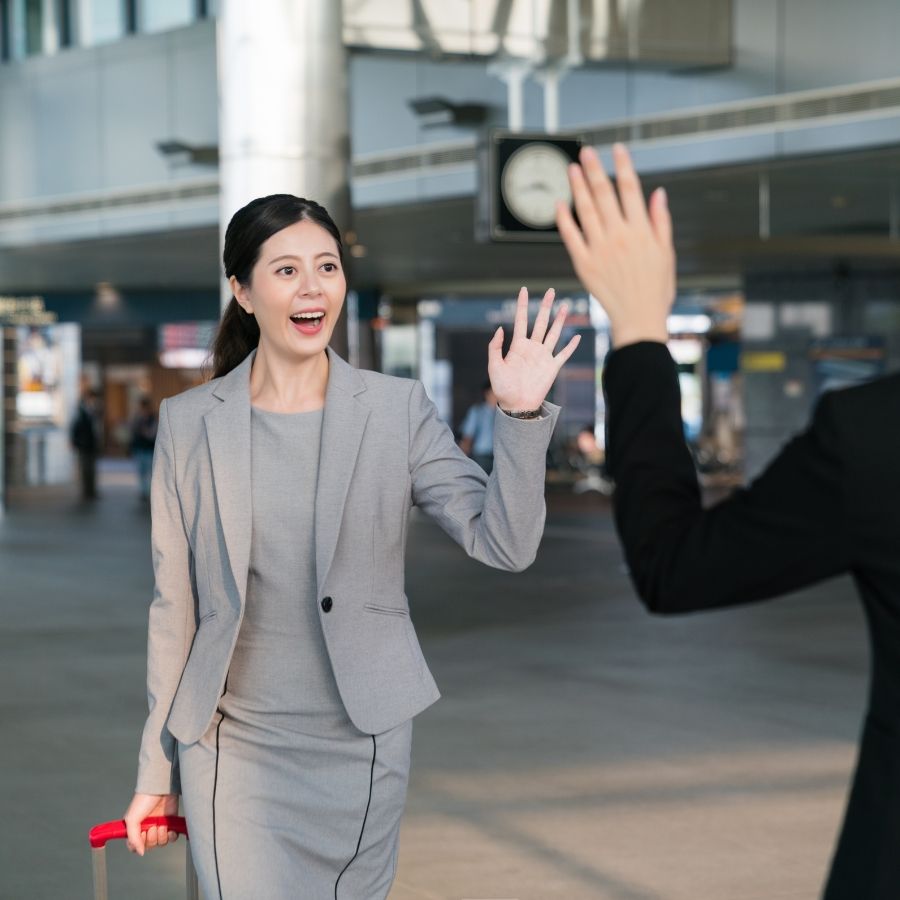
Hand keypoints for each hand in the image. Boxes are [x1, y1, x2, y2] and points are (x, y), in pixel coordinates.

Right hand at [124, 792, 179, 855]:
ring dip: (161, 835)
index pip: (135, 847)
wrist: (160, 788)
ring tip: (160, 824)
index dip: (139, 845)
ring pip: (161, 843)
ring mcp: (159, 826)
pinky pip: (172, 838)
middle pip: (150, 846)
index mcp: (135, 829)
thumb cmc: (144, 800)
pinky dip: (171, 835)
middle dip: (151, 838)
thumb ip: (133, 839)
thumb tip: (140, 852)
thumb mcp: (132, 819)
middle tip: (152, 826)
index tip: (142, 835)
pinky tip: (169, 828)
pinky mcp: (170, 823)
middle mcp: (147, 829)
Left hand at [488, 287, 580, 411]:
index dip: (522, 305)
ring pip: (553, 333)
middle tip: (550, 291)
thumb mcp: (494, 366)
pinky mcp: (552, 367)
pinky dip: (571, 346)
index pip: (520, 320)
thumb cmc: (503, 388)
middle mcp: (532, 348)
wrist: (516, 406)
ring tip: (564, 306)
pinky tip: (577, 337)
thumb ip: (495, 347)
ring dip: (559, 320)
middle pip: (540, 322)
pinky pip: (564, 354)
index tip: (523, 290)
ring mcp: (543, 357)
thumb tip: (501, 328)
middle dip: (545, 307)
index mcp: (517, 346)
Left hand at [556, 143, 674, 347]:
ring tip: (571, 169)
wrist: (638, 319)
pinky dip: (564, 219)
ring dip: (578, 187)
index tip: (616, 149)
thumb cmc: (656, 289)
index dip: (623, 166)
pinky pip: (571, 237)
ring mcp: (600, 249)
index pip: (630, 189)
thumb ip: (660, 221)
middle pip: (604, 195)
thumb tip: (658, 193)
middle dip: (595, 169)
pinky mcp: (584, 264)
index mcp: (641, 231)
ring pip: (586, 211)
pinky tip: (559, 204)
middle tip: (585, 151)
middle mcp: (620, 236)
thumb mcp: (666, 253)